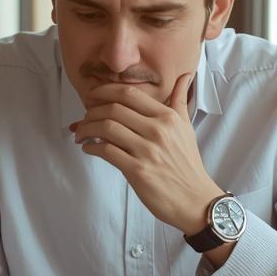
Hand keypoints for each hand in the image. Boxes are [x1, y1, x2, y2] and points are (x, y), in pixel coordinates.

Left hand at [69, 73, 222, 233]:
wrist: (195, 199)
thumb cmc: (187, 164)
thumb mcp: (186, 128)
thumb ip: (180, 100)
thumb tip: (185, 76)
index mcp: (167, 117)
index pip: (129, 94)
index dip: (104, 91)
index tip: (92, 96)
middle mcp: (157, 130)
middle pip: (113, 108)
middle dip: (91, 111)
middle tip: (84, 117)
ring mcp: (147, 151)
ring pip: (106, 127)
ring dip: (87, 128)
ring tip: (81, 133)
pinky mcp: (137, 171)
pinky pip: (106, 151)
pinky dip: (91, 147)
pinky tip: (88, 148)